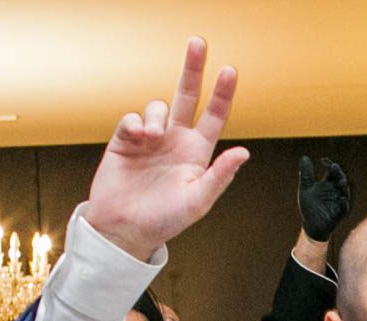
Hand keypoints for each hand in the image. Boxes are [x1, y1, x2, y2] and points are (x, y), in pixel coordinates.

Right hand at [80, 38, 251, 260]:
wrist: (122, 230)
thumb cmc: (162, 221)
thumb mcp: (196, 201)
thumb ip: (220, 176)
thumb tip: (244, 152)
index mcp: (196, 152)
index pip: (214, 116)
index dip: (222, 93)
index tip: (229, 71)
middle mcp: (175, 140)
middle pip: (187, 95)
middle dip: (193, 69)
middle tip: (198, 43)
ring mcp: (150, 139)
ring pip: (159, 107)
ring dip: (157, 115)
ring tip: (152, 136)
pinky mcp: (126, 141)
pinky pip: (133, 118)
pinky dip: (137, 122)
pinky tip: (138, 136)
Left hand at [297, 157, 351, 242]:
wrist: (310, 226)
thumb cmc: (309, 207)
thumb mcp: (306, 188)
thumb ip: (306, 174)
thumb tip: (304, 157)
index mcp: (328, 183)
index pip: (332, 171)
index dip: (329, 164)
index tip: (323, 160)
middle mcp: (335, 190)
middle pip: (340, 178)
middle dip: (338, 173)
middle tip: (334, 167)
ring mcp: (339, 201)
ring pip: (345, 192)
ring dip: (343, 186)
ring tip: (340, 181)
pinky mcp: (340, 213)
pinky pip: (344, 208)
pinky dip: (344, 204)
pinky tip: (341, 199)